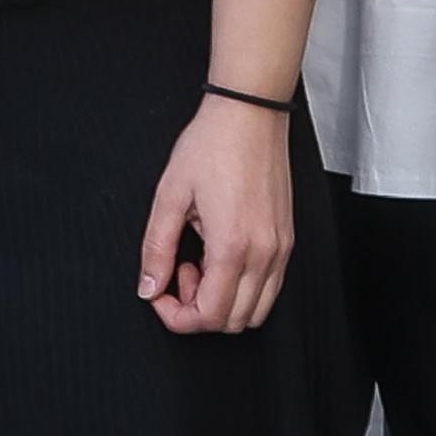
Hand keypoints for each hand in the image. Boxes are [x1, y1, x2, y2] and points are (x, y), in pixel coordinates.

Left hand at [135, 90, 294, 334]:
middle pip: (234, 322)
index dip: (178, 317)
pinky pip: (269, 287)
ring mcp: (280, 249)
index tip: (160, 293)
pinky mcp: (286, 239)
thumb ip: (156, 249)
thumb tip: (148, 288)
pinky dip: (242, 287)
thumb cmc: (211, 145)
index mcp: (232, 246)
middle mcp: (264, 254)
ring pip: (256, 311)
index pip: (210, 316)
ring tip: (200, 263)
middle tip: (178, 272)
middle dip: (199, 310)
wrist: (249, 113)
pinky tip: (220, 253)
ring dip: (223, 301)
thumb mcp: (170, 195)